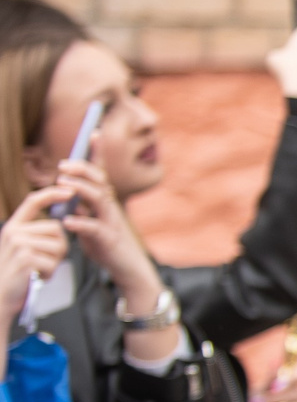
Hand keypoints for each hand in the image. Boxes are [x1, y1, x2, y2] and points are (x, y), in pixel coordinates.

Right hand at [0, 186, 70, 307]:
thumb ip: (37, 234)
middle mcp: (14, 232)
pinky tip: (37, 276)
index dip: (51, 193)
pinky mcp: (24, 258)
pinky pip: (53, 261)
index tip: (69, 191)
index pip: (33, 201)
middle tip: (44, 262)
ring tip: (39, 270)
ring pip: (58, 246)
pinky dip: (50, 273)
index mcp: (14, 226)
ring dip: (55, 262)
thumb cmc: (19, 274)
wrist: (1, 296)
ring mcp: (18, 244)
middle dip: (59, 247)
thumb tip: (60, 224)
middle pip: (56, 228)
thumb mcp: (24, 248)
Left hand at [52, 160, 159, 307]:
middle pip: (99, 181)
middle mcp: (110, 207)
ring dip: (81, 189)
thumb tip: (66, 191)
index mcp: (106, 201)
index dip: (98, 152)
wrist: (128, 269)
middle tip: (63, 165)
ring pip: (98, 199)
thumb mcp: (92, 221)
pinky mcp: (108, 240)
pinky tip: (67, 221)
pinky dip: (80, 224)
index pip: (101, 172)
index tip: (94, 132)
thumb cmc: (108, 245)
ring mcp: (111, 222)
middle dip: (83, 169)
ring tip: (63, 184)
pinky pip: (94, 229)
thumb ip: (81, 206)